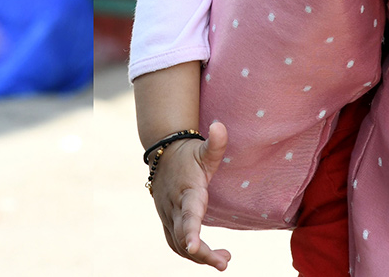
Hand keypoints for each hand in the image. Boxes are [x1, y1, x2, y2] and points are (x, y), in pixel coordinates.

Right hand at [150, 120, 229, 268]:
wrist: (162, 153)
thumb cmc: (187, 154)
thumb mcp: (202, 149)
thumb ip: (215, 144)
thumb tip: (220, 126)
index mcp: (186, 192)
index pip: (188, 215)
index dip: (190, 232)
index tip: (194, 247)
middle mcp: (174, 207)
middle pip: (183, 237)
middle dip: (204, 254)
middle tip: (226, 261)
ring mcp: (167, 215)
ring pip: (178, 245)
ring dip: (199, 257)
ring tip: (224, 260)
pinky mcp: (166, 220)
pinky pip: (173, 243)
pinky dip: (188, 254)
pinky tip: (207, 255)